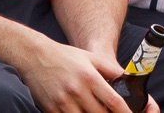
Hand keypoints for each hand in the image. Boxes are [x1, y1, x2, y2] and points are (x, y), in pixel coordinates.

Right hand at [0, 29, 130, 112]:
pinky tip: (77, 110)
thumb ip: (110, 70)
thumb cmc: (65, 56)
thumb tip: (127, 80)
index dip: (124, 112)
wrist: (35, 56)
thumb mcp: (91, 58)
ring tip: (92, 109)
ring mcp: (63, 101)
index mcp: (90, 77)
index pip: (113, 100)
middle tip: (110, 112)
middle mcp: (77, 90)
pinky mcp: (51, 109)